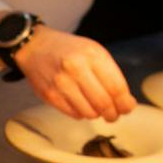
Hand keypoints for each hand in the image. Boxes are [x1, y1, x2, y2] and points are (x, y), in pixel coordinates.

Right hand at [12, 27, 137, 121]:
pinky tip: (80, 104)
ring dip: (97, 114)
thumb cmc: (69, 50)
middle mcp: (76, 68)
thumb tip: (125, 103)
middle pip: (104, 103)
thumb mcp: (93, 51)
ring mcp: (61, 83)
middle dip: (113, 114)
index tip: (128, 107)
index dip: (125, 103)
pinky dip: (82, 113)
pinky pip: (74, 114)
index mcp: (92, 55)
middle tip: (114, 115)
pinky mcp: (50, 95)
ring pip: (90, 113)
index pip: (116, 87)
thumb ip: (110, 74)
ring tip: (96, 108)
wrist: (35, 47)